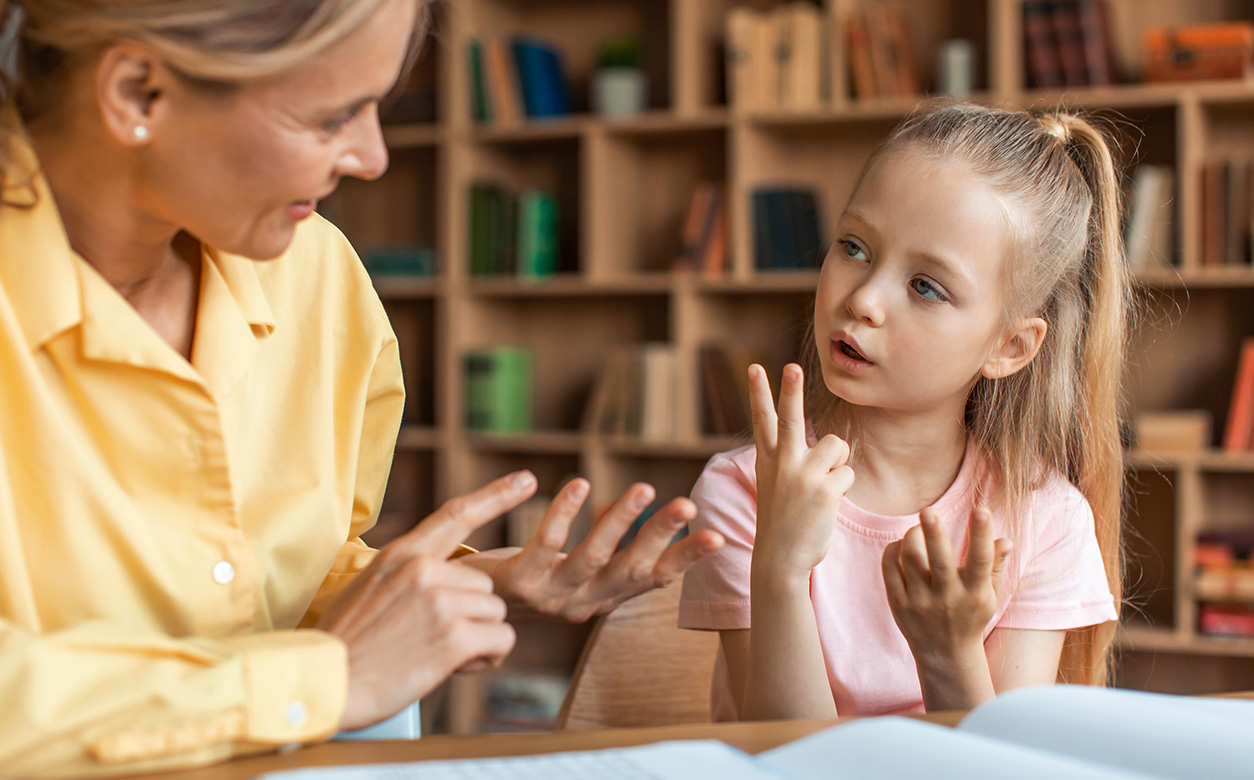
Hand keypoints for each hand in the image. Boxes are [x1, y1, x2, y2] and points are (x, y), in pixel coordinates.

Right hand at [317, 471, 533, 730]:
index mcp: (403, 554)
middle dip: (470, 616)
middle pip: (484, 586)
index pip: (457, 515)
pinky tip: (454, 666)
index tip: (526, 480)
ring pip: (496, 613)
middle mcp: (425, 570)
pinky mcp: (455, 636)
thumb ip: (407, 573)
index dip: (497, 496)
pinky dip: (487, 657)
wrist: (324, 683)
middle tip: (433, 638)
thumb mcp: (369, 587)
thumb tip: (440, 573)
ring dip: (478, 637)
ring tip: (437, 653)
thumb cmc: (345, 643)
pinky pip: (502, 640)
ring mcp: (442, 602)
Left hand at [481, 478, 724, 622]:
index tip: (719, 539)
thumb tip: (649, 516)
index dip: (685, 560)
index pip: (653, 579)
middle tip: (687, 507)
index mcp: (604, 599)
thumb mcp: (579, 573)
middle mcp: (583, 603)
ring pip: (593, 557)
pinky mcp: (520, 581)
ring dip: (620, 522)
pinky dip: (565, 513)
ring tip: (642, 488)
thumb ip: (611, 550)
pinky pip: (547, 544)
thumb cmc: (530, 581)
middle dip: (660, 537)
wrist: (466, 611)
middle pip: (630, 568)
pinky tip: (581, 484)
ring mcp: (551, 595)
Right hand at [749, 362, 854, 584]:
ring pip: (837, 445)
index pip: (762, 420)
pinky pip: (847, 473)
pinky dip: (842, 487)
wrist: (779, 560)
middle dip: (791, 390)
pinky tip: (826, 505)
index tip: (755, 368)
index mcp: (767, 460)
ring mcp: (802, 474)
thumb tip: (831, 446)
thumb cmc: (783, 522)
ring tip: (822, 486)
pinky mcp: (824, 488)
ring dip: (837, 462)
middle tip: (793, 367)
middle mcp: (782, 462)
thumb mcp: (776, 485)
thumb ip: (792, 461)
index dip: (758, 392)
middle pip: (791, 417)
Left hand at [881, 506, 1013, 668]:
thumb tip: (1005, 539)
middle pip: (939, 561)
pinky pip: (890, 568)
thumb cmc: (970, 616)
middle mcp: (947, 599)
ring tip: (919, 528)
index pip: (981, 561)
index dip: (981, 535)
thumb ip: (995, 566)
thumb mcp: (989, 596)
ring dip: (912, 536)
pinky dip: (894, 549)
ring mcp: (920, 602)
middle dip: (934, 533)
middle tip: (929, 510)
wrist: (945, 654)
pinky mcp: (898, 603)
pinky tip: (902, 544)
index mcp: (975, 594)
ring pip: (910, 560)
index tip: (981, 509)